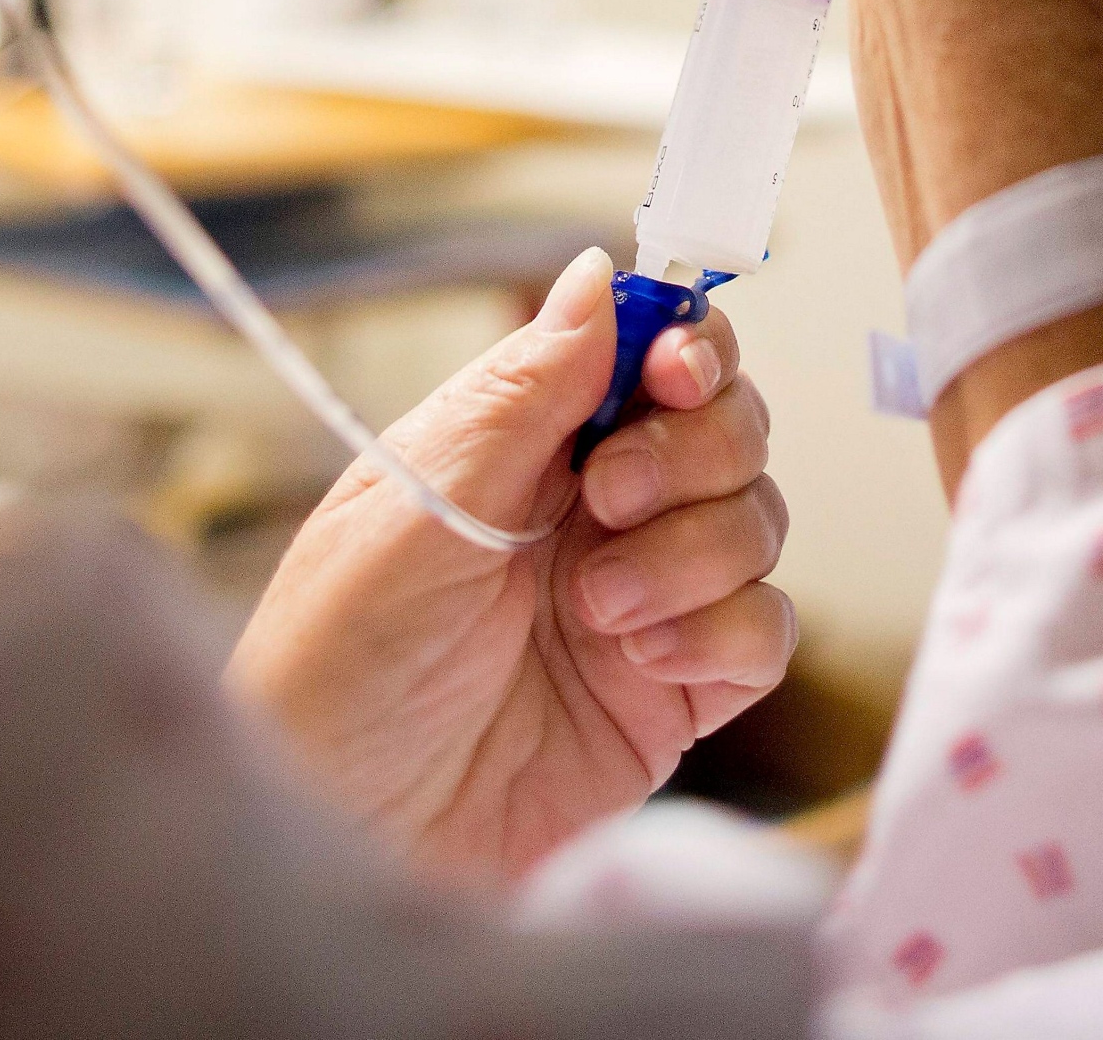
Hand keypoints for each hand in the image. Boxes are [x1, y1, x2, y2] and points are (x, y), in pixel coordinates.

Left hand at [227, 248, 791, 884]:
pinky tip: (639, 660)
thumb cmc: (338, 662)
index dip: (688, 344)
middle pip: (727, 426)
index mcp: (522, 442)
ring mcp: (643, 598)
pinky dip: (719, 633)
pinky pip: (764, 631)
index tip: (677, 369)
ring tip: (596, 610)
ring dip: (693, 550)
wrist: (345, 827)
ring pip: (757, 519)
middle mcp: (593, 510)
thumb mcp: (415, 506)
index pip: (649, 352)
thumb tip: (598, 275)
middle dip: (692, 449)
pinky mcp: (675, 693)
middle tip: (605, 499)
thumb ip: (523, 392)